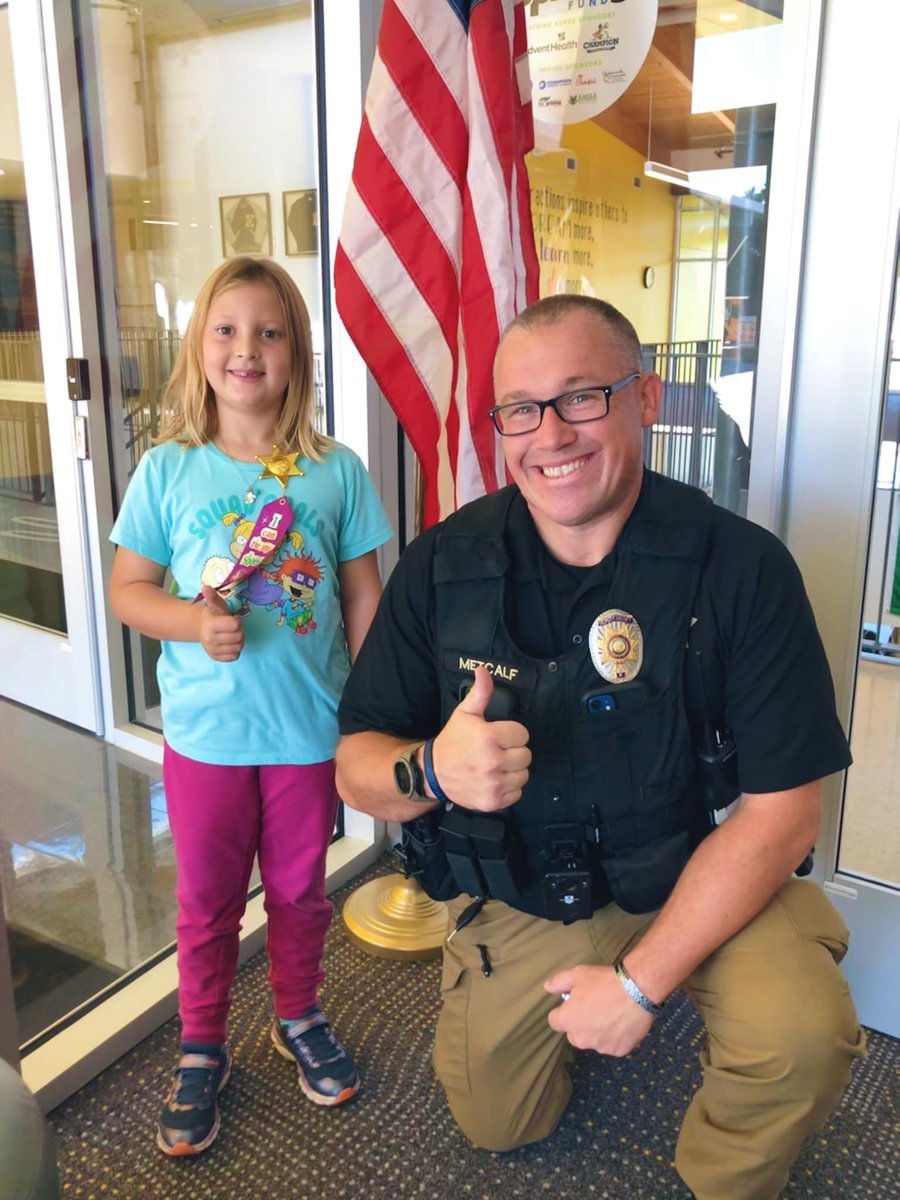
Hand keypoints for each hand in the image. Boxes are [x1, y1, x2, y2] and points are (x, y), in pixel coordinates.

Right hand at [199, 585, 243, 661]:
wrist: (200, 628)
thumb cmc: (212, 615)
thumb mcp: (214, 604)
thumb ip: (212, 596)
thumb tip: (206, 587)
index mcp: (211, 624)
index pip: (235, 626)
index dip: (237, 621)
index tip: (234, 618)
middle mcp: (210, 638)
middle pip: (239, 637)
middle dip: (240, 631)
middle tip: (235, 627)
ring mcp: (213, 649)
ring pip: (238, 648)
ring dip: (239, 641)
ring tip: (233, 635)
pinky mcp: (215, 657)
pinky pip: (234, 657)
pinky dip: (235, 651)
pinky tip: (230, 644)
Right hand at [430, 666, 530, 810]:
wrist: (433, 773)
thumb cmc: (452, 742)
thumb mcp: (464, 714)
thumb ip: (480, 692)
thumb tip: (483, 670)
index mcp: (489, 737)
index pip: (522, 734)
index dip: (512, 734)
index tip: (499, 736)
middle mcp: (493, 762)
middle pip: (526, 755)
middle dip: (514, 752)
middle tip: (498, 751)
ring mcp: (494, 784)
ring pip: (524, 775)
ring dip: (513, 771)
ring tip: (496, 766)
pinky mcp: (493, 801)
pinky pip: (517, 793)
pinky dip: (509, 788)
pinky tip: (495, 780)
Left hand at [545, 964, 654, 1055]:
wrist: (637, 990)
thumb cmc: (604, 981)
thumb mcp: (577, 974)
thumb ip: (558, 982)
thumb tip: (547, 988)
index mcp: (569, 1021)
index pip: (555, 1022)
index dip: (563, 1011)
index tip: (573, 1003)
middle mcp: (582, 1039)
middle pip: (574, 1034)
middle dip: (580, 1024)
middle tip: (593, 1007)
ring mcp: (601, 1047)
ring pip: (594, 1041)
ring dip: (598, 1031)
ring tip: (610, 1013)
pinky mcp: (619, 1051)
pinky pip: (612, 1045)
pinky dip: (615, 1037)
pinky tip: (622, 1022)